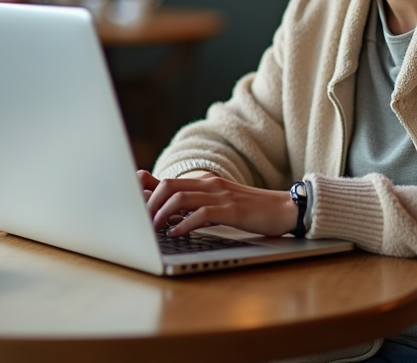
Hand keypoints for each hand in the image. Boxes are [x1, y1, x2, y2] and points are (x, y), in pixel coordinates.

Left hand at [137, 170, 297, 237]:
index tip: (132, 211)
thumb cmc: (249, 209)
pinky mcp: (233, 210)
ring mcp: (222, 195)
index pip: (167, 182)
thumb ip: (194, 202)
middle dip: (149, 204)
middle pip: (168, 186)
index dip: (146, 195)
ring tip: (153, 229)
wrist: (284, 209)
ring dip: (162, 214)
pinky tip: (176, 233)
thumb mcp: (217, 203)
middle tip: (140, 222)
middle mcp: (210, 184)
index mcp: (205, 181)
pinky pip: (202, 214)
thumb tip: (166, 207)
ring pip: (181, 198)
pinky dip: (184, 224)